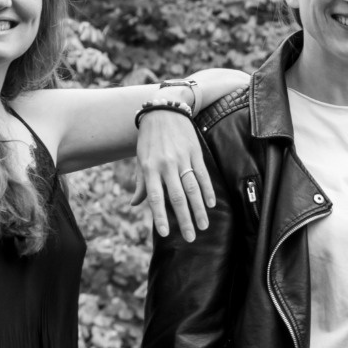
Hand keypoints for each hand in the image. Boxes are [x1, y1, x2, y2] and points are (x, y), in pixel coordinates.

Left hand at [132, 109, 214, 241]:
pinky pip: (203, 175)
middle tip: (191, 238)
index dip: (161, 216)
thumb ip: (141, 183)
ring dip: (199, 210)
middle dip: (185, 219)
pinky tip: (211, 204)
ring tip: (204, 225)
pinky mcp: (195, 153)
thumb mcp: (140, 159)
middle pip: (177, 197)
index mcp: (150, 168)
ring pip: (192, 189)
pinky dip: (208, 190)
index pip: (156, 198)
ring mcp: (182, 159)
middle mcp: (166, 165)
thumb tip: (135, 204)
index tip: (166, 233)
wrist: (165, 109)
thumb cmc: (149, 138)